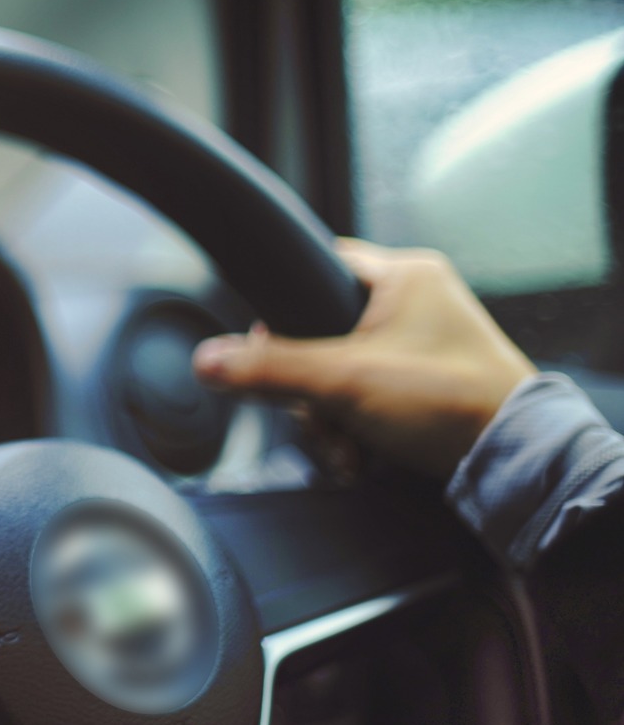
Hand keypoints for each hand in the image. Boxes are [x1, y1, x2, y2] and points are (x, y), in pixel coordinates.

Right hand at [192, 239, 535, 476]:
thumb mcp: (344, 380)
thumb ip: (269, 368)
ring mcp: (424, 343)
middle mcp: (417, 300)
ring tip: (345, 445)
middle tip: (319, 411)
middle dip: (312, 387)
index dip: (286, 305)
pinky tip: (361, 453)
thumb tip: (208, 360)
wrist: (515, 462)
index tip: (271, 345)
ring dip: (332, 415)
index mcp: (404, 274)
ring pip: (343, 370)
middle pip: (322, 331)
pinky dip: (358, 426)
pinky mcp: (428, 382)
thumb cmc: (451, 402)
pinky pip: (369, 394)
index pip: (320, 263)